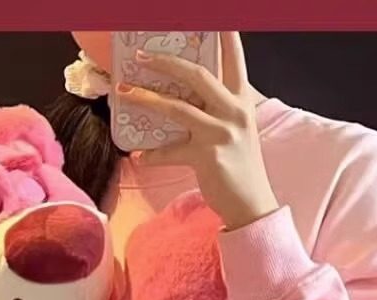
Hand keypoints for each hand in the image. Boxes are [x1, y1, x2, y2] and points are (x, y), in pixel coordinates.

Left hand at [117, 32, 278, 231]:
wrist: (251, 203)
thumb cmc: (239, 167)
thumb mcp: (235, 131)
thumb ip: (216, 111)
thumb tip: (183, 100)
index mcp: (242, 102)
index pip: (234, 60)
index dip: (224, 37)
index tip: (215, 19)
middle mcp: (234, 112)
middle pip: (197, 74)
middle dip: (166, 62)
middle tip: (141, 56)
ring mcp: (221, 133)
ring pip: (177, 108)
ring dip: (146, 98)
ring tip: (124, 93)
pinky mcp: (207, 157)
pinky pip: (170, 151)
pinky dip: (152, 154)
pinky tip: (139, 156)